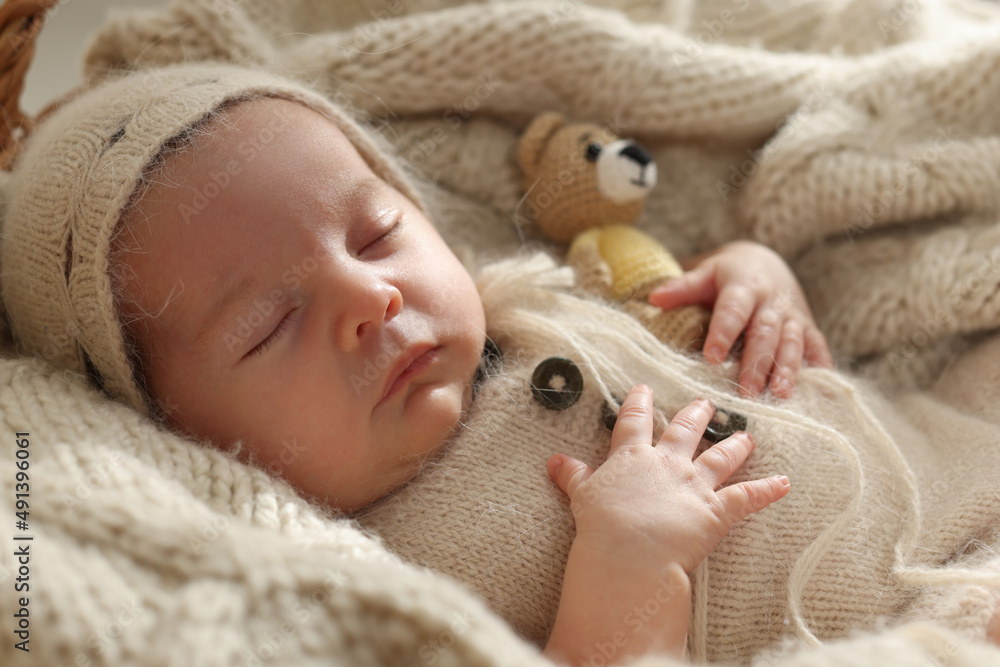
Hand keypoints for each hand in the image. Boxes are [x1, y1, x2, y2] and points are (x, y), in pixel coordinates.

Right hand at [548, 385, 788, 575]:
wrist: (629, 553)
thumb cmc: (601, 525)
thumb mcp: (583, 496)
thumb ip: (573, 475)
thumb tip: (554, 460)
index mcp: (632, 457)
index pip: (634, 422)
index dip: (639, 403)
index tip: (643, 388)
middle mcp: (667, 463)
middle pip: (684, 431)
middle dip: (695, 415)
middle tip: (706, 402)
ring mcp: (695, 485)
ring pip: (720, 458)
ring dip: (735, 446)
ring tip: (747, 435)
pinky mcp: (717, 511)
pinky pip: (748, 498)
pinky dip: (768, 490)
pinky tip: (784, 483)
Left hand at [647, 241, 833, 397]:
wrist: (765, 262)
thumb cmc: (727, 274)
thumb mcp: (705, 274)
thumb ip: (682, 287)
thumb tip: (653, 298)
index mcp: (743, 287)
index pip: (732, 311)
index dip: (723, 334)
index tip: (712, 358)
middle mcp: (771, 302)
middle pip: (764, 333)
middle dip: (756, 363)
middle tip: (746, 392)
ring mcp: (793, 315)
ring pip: (792, 342)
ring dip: (787, 369)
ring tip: (779, 394)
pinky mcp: (808, 327)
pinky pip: (817, 348)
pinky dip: (819, 369)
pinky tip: (819, 394)